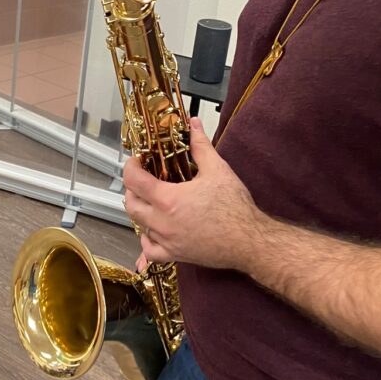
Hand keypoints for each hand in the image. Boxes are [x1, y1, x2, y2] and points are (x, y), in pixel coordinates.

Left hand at [122, 118, 262, 269]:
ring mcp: (167, 241)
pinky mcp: (176, 254)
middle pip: (131, 205)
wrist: (249, 240)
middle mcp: (162, 222)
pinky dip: (147, 241)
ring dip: (140, 212)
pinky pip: (150, 251)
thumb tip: (193, 125)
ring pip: (138, 227)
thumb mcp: (217, 169)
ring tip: (150, 201)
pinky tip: (154, 232)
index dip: (130, 167)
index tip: (136, 161)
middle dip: (132, 189)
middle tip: (142, 179)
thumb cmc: (235, 207)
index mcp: (168, 199)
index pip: (134, 181)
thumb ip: (200, 146)